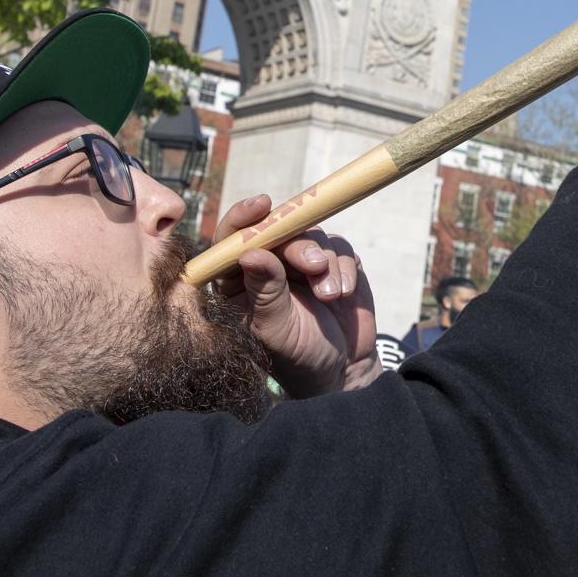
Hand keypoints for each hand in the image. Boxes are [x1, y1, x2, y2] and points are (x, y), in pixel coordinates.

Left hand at [211, 194, 378, 398]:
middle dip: (298, 245)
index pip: (233, 239)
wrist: (342, 372)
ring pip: (313, 235)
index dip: (244, 217)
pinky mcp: (336, 264)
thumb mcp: (276, 328)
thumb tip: (249, 253)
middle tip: (314, 267)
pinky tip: (344, 293)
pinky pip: (340, 248)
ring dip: (326, 262)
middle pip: (279, 230)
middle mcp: (270, 264)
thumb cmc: (298, 357)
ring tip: (331, 295)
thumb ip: (266, 290)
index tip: (262, 205)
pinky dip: (344, 267)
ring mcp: (303, 262)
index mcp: (240, 279)